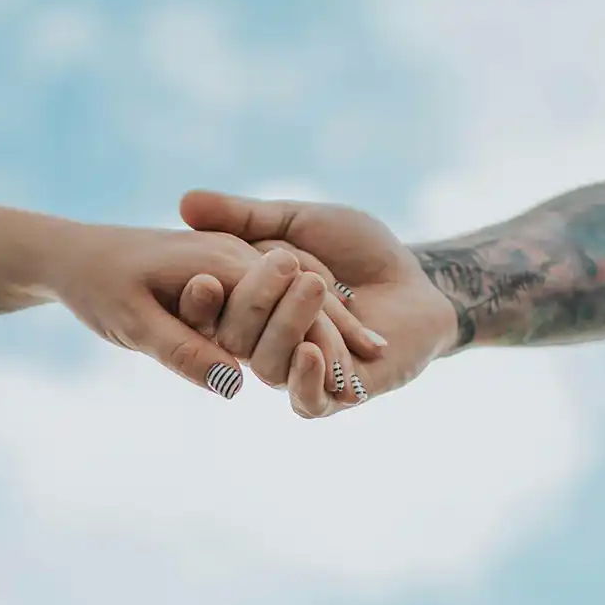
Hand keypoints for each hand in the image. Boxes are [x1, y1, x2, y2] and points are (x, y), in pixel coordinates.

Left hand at [34, 221, 367, 399]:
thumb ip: (182, 350)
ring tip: (372, 352)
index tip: (359, 369)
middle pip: (302, 292)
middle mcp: (234, 255)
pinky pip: (275, 286)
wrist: (72, 253)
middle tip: (383, 358)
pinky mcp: (225, 266)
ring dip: (330, 318)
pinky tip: (324, 336)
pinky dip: (305, 308)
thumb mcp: (132, 324)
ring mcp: (232, 257)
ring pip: (294, 286)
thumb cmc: (96, 288)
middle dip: (341, 325)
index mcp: (220, 263)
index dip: (325, 337)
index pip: (287, 300)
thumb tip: (231, 384)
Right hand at [176, 191, 461, 416]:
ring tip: (316, 286)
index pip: (208, 313)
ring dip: (288, 326)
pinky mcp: (335, 396)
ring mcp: (297, 373)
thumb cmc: (358, 248)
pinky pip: (306, 402)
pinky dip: (304, 379)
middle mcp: (263, 345)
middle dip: (255, 302)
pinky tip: (311, 352)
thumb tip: (185, 201)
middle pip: (236, 340)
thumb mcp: (298, 223)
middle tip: (285, 263)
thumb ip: (246, 217)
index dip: (200, 301)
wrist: (418, 278)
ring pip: (268, 367)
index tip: (203, 278)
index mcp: (246, 308)